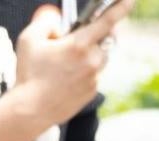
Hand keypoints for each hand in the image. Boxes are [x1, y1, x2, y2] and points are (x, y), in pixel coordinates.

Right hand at [9, 1, 131, 129]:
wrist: (31, 110)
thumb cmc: (29, 74)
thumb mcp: (29, 39)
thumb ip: (46, 21)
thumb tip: (58, 19)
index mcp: (79, 45)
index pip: (107, 20)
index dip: (121, 7)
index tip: (129, 0)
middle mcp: (91, 61)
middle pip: (104, 40)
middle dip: (93, 36)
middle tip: (74, 41)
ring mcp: (94, 78)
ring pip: (99, 58)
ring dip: (89, 55)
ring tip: (65, 63)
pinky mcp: (92, 92)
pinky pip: (94, 75)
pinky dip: (84, 72)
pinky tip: (65, 78)